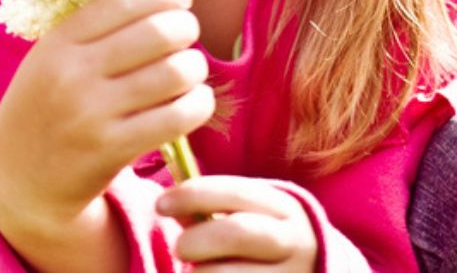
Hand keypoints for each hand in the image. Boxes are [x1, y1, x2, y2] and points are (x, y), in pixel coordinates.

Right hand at [0, 0, 213, 230]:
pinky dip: (198, 104)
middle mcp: (73, 73)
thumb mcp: (51, 60)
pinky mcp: (112, 149)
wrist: (19, 180)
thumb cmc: (46, 109)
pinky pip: (176, 117)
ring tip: (191, 70)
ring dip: (196, 67)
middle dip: (186, 28)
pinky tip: (194, 101)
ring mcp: (91, 113)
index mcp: (59, 42)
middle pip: (159, 33)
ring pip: (174, 73)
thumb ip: (93, 30)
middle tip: (188, 35)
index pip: (126, 1)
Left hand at [158, 176, 317, 271]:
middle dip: (197, 239)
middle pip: (236, 233)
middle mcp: (295, 241)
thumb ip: (213, 210)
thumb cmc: (264, 243)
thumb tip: (171, 206)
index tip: (161, 203)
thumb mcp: (250, 217)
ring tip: (198, 272)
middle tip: (178, 248)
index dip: (193, 194)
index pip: (235, 192)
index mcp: (285, 208)